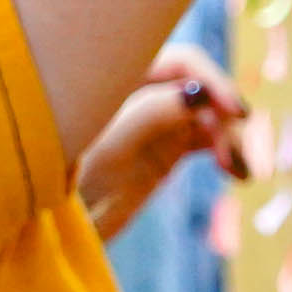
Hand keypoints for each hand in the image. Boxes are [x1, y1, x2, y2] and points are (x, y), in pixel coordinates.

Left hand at [72, 44, 251, 240]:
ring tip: (239, 172)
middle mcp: (141, 89)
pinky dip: (226, 151)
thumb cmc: (67, 181)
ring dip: (230, 138)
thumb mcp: (108, 148)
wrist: (52, 230)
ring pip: (209, 115)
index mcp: (120, 74)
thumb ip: (151, 115)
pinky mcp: (165, 149)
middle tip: (232, 157)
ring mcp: (155, 119)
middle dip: (223, 115)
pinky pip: (207, 139)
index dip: (212, 81)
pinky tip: (240, 174)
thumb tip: (200, 93)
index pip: (181, 62)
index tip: (235, 113)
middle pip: (202, 87)